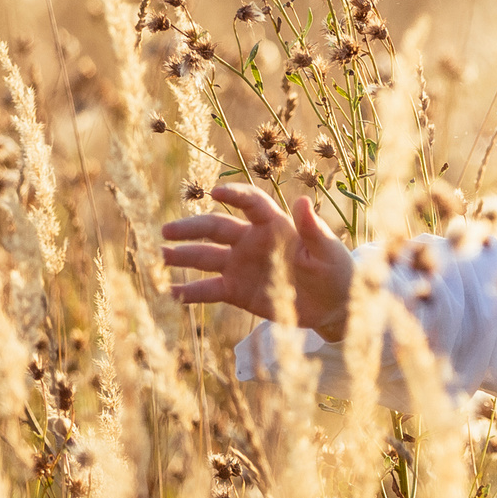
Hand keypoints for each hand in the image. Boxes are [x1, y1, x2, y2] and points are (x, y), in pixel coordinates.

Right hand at [161, 182, 354, 340]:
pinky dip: (190, 291)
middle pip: (217, 228)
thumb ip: (313, 229)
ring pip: (206, 257)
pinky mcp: (237, 291)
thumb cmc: (335, 271)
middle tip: (167, 231)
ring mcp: (241, 266)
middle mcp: (252, 241)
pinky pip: (209, 290)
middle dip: (192, 228)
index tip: (215, 192)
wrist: (332, 305)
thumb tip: (303, 200)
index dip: (234, 195)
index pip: (251, 204)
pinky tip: (171, 292)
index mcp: (275, 225)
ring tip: (161, 255)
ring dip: (183, 255)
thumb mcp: (327, 251)